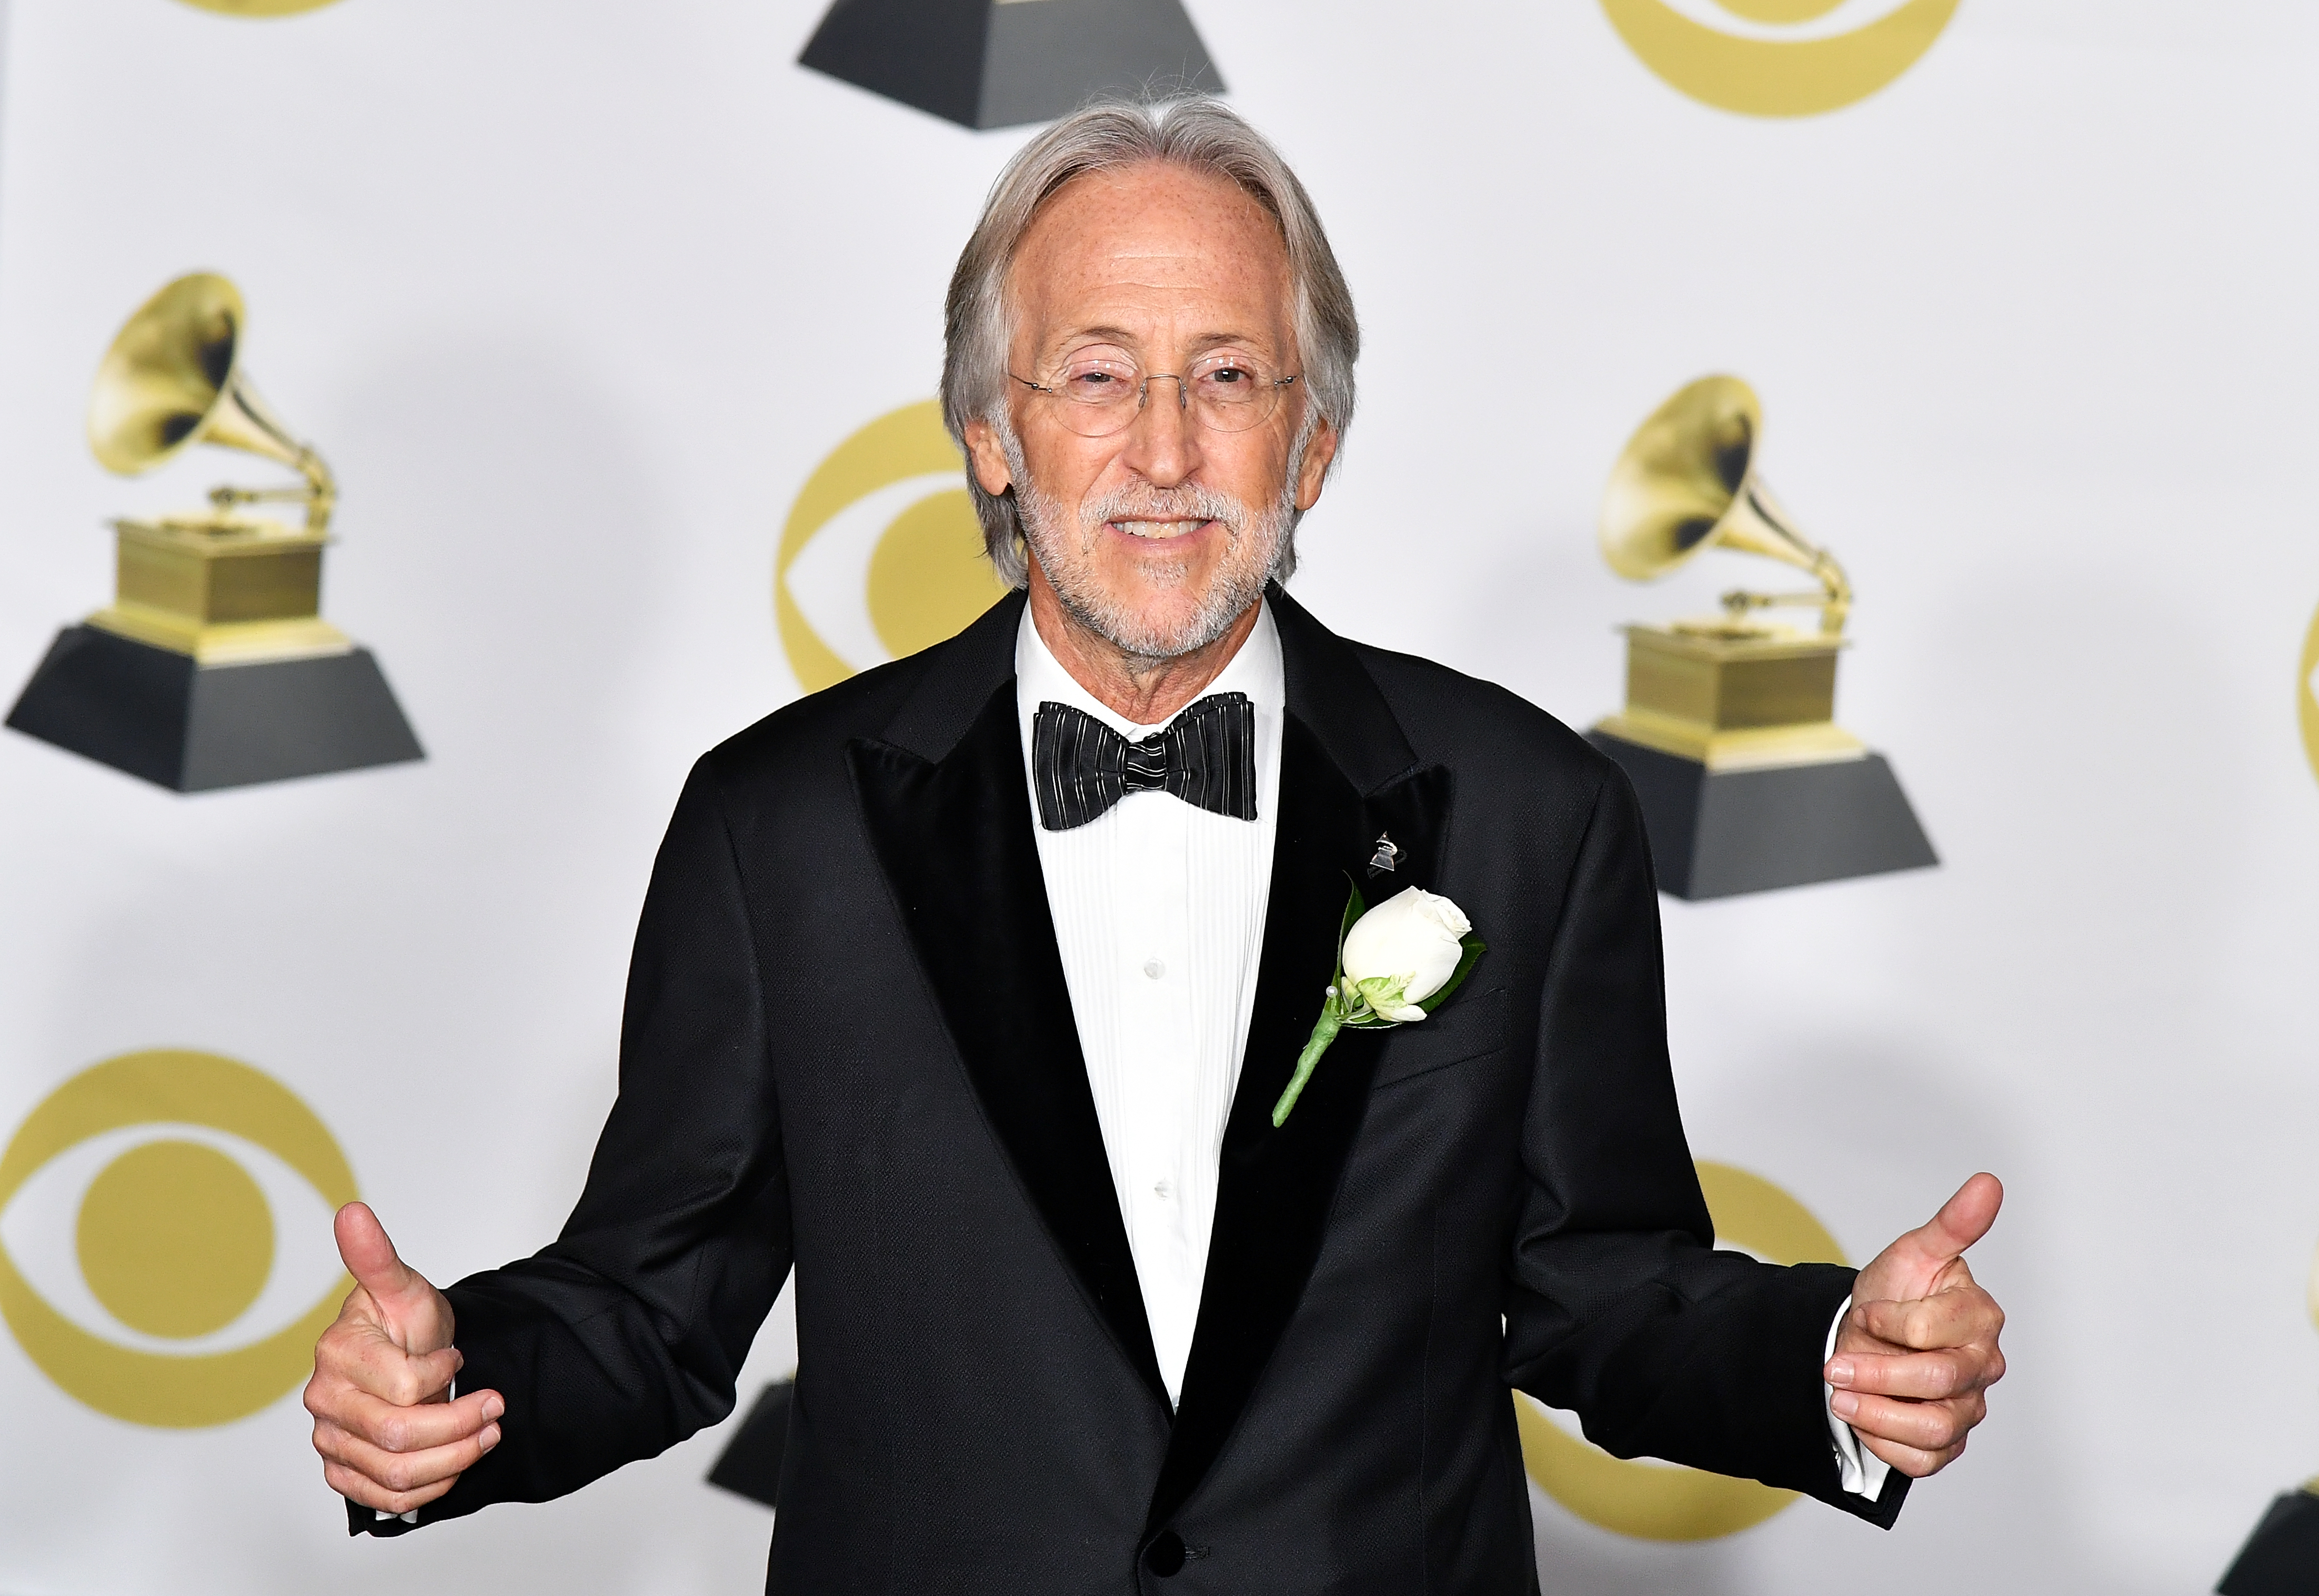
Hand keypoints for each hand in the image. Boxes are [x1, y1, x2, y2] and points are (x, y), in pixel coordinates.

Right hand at [304, 1202, 503, 1514]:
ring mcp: (330, 1439)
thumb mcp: (403, 1285)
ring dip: (454, 1460)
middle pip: (399, 1437)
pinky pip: (384, 1499)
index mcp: (337, 1353)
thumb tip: (353, 1211)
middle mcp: (325, 1400)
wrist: (405, 1354)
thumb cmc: (405, 1321)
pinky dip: (428, 1489)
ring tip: (486, 1434)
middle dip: (460, 1425)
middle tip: (496, 1407)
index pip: (403, 1386)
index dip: (443, 1375)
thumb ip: (377, 1255)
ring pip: (395, 1474)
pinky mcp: (342, 1470)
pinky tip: (454, 1464)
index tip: (459, 1358)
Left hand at [1824, 1173, 2005, 1478]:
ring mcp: (1968, 1408)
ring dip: (1873, 1413)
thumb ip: (1952, 1223)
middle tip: (1832, 1366)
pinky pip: (1922, 1461)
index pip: (1930, 1329)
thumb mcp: (1913, 1253)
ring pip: (1932, 1429)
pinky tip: (1863, 1416)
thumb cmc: (1895, 1293)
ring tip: (1839, 1394)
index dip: (1886, 1320)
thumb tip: (1988, 1182)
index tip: (1867, 1310)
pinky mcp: (1948, 1444)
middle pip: (1935, 1382)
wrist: (1868, 1335)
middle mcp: (1982, 1366)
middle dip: (1874, 1372)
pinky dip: (1883, 1443)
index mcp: (1980, 1318)